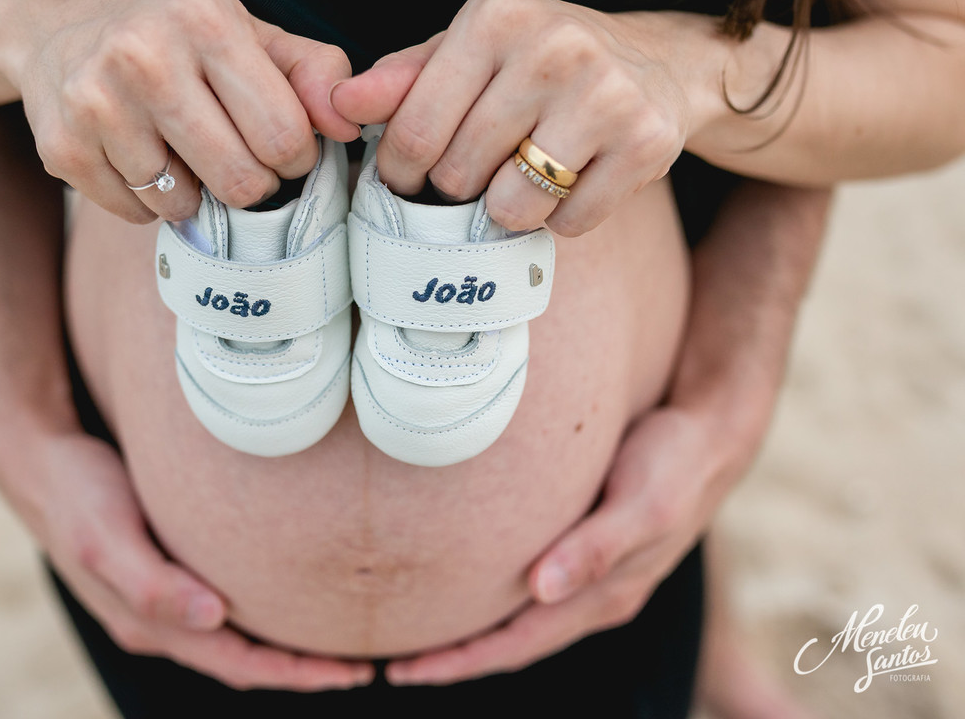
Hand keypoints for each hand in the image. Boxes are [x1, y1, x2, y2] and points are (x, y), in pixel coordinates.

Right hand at [0, 0, 358, 222]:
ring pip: (186, 205)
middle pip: (240, 181)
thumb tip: (349, 125)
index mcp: (204, 19)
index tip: (281, 146)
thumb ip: (312, 71)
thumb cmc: (171, 35)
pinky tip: (140, 159)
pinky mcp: (63, 147)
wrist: (53, 27)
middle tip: (237, 158)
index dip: (295, 156)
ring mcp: (96, 103)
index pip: (283, 134)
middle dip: (252, 183)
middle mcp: (144, 55)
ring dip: (196, 193)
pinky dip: (150, 202)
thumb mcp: (246, 32)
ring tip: (180, 151)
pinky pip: (138, 215)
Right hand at [0, 426, 372, 689]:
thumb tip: (214, 618)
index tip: (350, 671)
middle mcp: (158, 620)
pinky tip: (286, 593)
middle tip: (362, 664)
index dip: (295, 674)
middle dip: (301, 668)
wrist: (37, 461)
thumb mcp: (107, 535)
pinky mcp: (166, 568)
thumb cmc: (76, 493)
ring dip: (282, 645)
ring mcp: (161, 598)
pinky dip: (259, 612)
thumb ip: (153, 582)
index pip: (238, 663)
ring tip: (337, 639)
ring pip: (234, 636)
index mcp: (148, 623)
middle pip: (242, 659)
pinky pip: (223, 605)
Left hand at [331, 0, 726, 235]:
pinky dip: (562, 219)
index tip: (407, 182)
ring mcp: (605, 93)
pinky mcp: (645, 140)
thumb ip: (403, 80)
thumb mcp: (469, 53)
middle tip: (477, 175)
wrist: (658, 63)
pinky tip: (574, 180)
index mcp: (495, 18)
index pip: (416, 131)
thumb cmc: (540, 63)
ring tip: (525, 176)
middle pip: (460, 174)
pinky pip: (569, 222)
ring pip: (512, 207)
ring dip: (508, 211)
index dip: (400, 175)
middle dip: (456, 191)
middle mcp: (552, 47)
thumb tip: (338, 103)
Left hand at [386, 404, 751, 684]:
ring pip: (520, 619)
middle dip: (455, 658)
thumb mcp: (643, 504)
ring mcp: (591, 576)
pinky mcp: (586, 548)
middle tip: (394, 665)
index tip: (406, 671)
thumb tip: (541, 590)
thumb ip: (596, 548)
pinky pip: (530, 588)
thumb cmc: (675, 464)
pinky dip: (494, 597)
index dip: (462, 662)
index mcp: (605, 597)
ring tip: (417, 634)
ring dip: (473, 632)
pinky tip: (467, 585)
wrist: (713, 436)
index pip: (518, 644)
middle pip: (513, 641)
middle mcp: (595, 596)